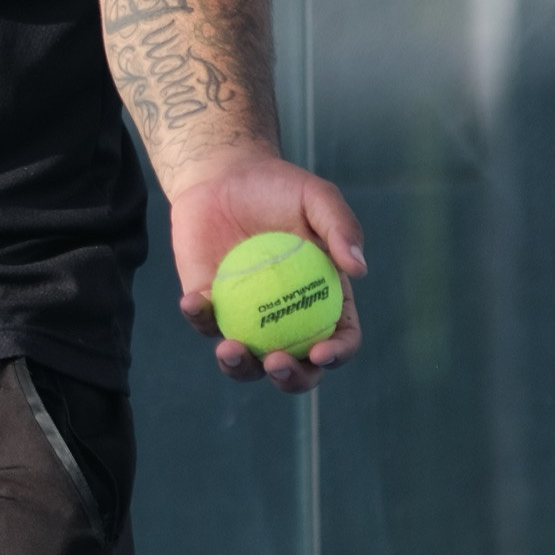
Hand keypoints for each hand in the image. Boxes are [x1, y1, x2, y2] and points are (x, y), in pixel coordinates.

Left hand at [168, 150, 365, 394]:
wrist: (223, 175)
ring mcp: (246, 317)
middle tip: (275, 362)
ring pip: (246, 361)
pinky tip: (195, 301)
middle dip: (290, 379)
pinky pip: (204, 322)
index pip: (340, 338)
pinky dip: (199, 317)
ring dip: (238, 366)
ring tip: (230, 348)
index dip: (336, 354)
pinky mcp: (209, 306)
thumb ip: (340, 226)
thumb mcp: (315, 196)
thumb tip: (359, 270)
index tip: (320, 352)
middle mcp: (286, 318)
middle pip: (296, 367)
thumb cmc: (277, 186)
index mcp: (323, 299)